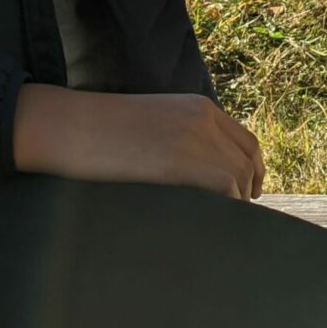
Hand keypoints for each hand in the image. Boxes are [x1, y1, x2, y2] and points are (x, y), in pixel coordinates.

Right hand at [12, 85, 264, 198]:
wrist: (73, 125)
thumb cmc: (103, 131)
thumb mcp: (154, 122)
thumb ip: (183, 137)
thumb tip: (200, 173)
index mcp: (199, 107)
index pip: (245, 140)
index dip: (253, 169)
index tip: (250, 191)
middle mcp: (203, 118)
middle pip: (246, 159)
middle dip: (247, 189)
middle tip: (238, 213)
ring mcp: (194, 137)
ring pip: (237, 176)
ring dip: (235, 201)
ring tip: (218, 220)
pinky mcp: (179, 160)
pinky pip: (222, 186)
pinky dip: (225, 205)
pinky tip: (209, 218)